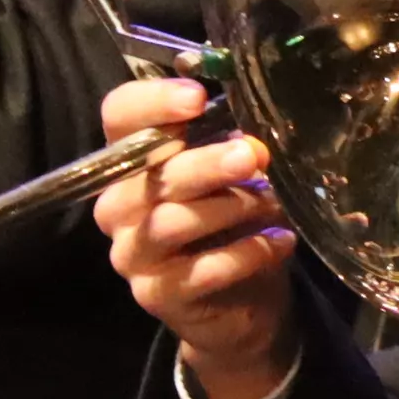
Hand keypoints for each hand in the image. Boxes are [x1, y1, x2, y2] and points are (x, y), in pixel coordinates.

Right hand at [91, 76, 302, 398]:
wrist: (241, 301)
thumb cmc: (235, 221)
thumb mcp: (237, 175)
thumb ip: (235, 149)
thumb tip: (254, 142)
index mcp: (132, 160)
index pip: (119, 116)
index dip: (153, 102)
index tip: (199, 97)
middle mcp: (118, 205)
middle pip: (146, 173)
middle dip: (204, 162)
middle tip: (252, 156)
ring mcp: (132, 252)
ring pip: (170, 221)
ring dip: (230, 207)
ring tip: (274, 203)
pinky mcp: (155, 294)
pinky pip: (200, 270)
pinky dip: (247, 252)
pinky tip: (280, 242)